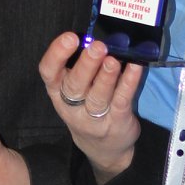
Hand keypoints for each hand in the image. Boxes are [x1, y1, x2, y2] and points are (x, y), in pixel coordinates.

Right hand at [39, 32, 141, 183]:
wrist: (104, 148)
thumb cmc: (87, 108)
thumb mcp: (75, 91)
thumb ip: (80, 66)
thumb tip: (94, 37)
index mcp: (58, 92)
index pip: (49, 73)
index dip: (56, 54)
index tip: (70, 38)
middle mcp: (72, 106)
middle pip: (74, 85)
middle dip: (86, 65)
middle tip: (97, 47)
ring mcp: (94, 117)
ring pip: (97, 96)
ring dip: (106, 77)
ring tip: (113, 60)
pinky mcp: (116, 122)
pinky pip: (121, 101)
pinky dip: (128, 84)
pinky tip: (135, 67)